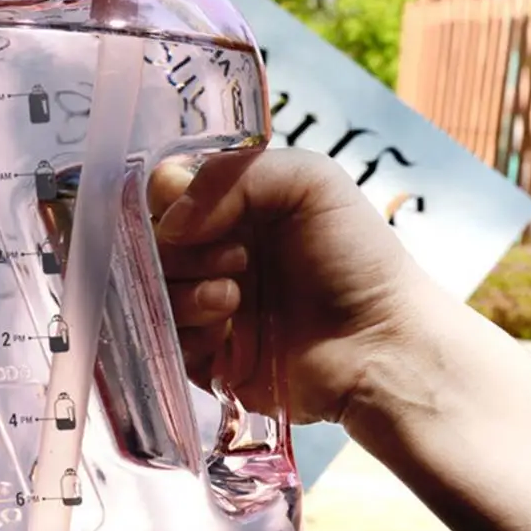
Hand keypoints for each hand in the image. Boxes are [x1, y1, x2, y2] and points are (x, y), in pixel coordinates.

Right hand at [149, 147, 421, 425]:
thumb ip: (232, 175)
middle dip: (184, 250)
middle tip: (238, 260)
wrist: (381, 344)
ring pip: (149, 289)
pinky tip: (227, 333)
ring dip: (186, 292)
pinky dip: (188, 331)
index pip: (163, 191)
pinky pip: (160, 337)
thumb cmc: (356, 256)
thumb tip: (170, 222)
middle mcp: (210, 250)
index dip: (168, 201)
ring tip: (235, 300)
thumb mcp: (310, 181)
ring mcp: (202, 302)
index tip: (195, 216)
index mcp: (230, 206)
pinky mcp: (201, 355)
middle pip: (149, 241)